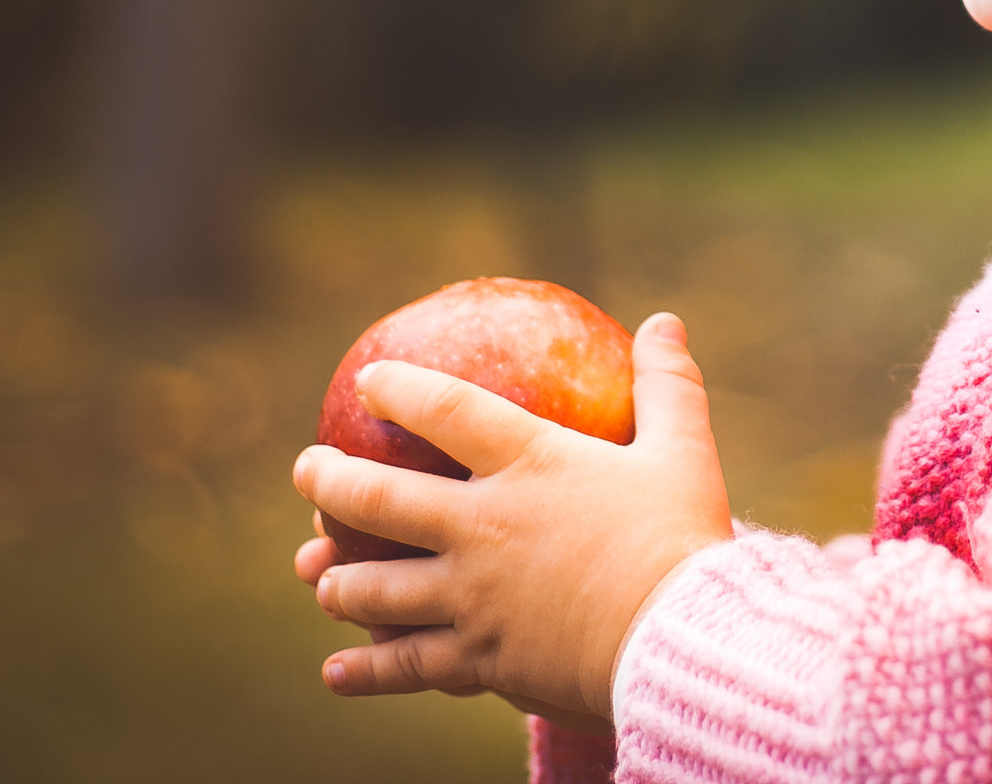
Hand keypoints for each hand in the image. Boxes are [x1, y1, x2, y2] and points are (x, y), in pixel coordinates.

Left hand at [289, 312, 732, 721]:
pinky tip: (336, 671)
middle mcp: (482, 527)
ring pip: (375, 589)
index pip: (446, 410)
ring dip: (337, 579)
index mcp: (530, 465)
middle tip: (307, 471)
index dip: (400, 390)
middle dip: (328, 481)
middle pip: (378, 498)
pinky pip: (406, 663)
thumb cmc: (683, 539)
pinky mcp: (478, 658)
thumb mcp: (684, 450)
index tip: (368, 381)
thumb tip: (667, 320)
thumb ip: (668, 384)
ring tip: (317, 573)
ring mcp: (472, 597)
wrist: (680, 639)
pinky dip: (366, 668)